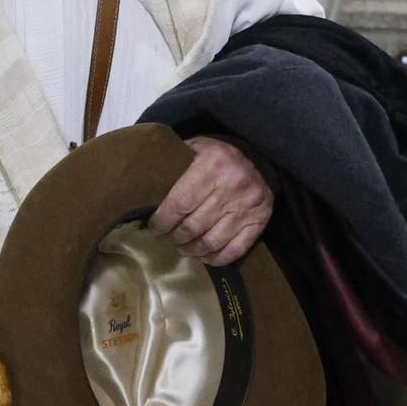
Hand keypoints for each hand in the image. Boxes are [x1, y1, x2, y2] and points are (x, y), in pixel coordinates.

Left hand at [148, 135, 272, 265]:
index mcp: (213, 163)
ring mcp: (248, 206)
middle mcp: (233, 185)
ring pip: (212, 242)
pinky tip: (204, 256)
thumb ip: (175, 163)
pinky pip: (235, 250)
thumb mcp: (196, 147)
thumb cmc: (219, 155)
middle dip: (175, 237)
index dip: (163, 221)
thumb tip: (146, 189)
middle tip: (168, 238)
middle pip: (193, 226)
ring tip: (183, 248)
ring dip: (192, 250)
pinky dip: (216, 258)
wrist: (260, 157)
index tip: (154, 228)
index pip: (180, 203)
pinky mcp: (260, 221)